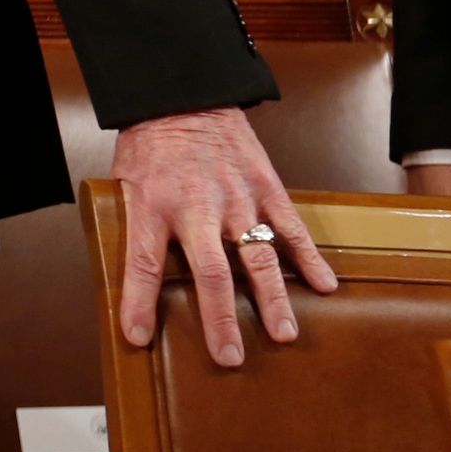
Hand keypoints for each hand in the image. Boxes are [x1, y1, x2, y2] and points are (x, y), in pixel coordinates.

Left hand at [110, 108, 338, 367]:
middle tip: (230, 357)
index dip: (138, 302)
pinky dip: (309, 258)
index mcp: (152, 205)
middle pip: (210, 273)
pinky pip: (291, 228)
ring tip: (285, 335)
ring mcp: (236, 198)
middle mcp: (196, 207)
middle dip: (220, 319)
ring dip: (273, 300)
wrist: (185, 94)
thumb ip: (132, 225)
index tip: (139, 337)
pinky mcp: (265, 187)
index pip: (141, 263)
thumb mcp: (124, 182)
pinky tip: (325, 286)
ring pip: (258, 257)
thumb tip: (128, 273)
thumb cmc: (151, 143)